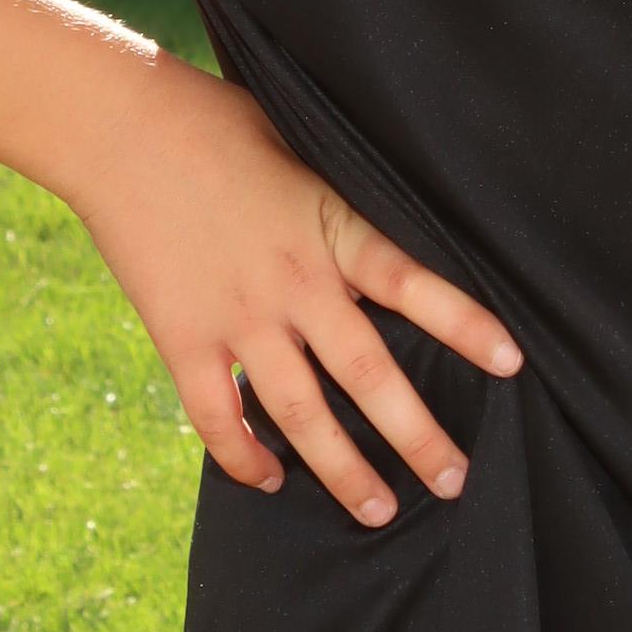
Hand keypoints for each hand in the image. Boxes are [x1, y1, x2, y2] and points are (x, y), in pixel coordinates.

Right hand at [71, 51, 520, 526]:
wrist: (119, 128)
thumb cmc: (212, 121)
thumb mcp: (299, 142)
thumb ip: (338, 196)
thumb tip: (381, 214)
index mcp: (330, 229)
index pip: (415, 285)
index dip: (466, 326)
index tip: (512, 363)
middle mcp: (293, 285)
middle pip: (368, 376)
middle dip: (416, 437)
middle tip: (453, 482)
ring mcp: (237, 318)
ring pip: (301, 414)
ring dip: (341, 471)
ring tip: (377, 511)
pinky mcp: (182, 338)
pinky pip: (217, 416)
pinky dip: (244, 456)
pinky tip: (270, 479)